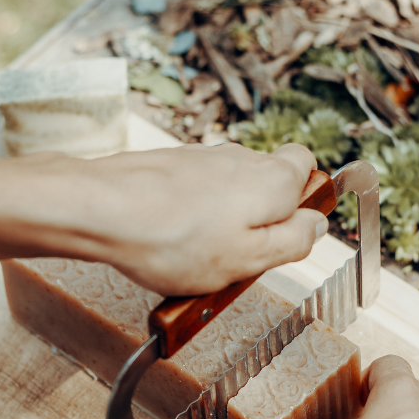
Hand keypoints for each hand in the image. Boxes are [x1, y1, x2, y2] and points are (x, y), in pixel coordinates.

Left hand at [75, 143, 327, 294]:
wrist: (101, 211)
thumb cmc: (174, 240)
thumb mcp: (250, 259)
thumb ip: (293, 241)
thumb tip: (317, 226)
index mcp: (273, 179)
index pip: (308, 167)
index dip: (303, 202)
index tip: (286, 234)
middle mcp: (241, 158)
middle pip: (267, 181)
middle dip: (260, 217)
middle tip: (238, 256)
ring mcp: (202, 159)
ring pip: (228, 189)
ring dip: (221, 221)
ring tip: (194, 258)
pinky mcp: (169, 166)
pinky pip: (193, 194)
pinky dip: (188, 217)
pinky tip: (167, 245)